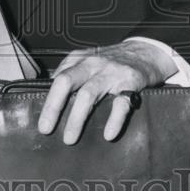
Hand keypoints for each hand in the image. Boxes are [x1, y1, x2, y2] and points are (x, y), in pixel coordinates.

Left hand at [37, 40, 178, 144]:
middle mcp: (92, 64)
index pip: (58, 79)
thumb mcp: (88, 62)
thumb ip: (71, 75)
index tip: (42, 123)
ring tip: (69, 138)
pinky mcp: (130, 82)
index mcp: (79, 60)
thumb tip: (49, 100)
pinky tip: (108, 134)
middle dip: (54, 106)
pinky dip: (113, 120)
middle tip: (46, 129)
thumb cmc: (112, 63)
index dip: (47, 101)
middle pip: (66, 82)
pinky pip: (120, 103)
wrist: (146, 52)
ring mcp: (111, 72)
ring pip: (88, 94)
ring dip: (77, 118)